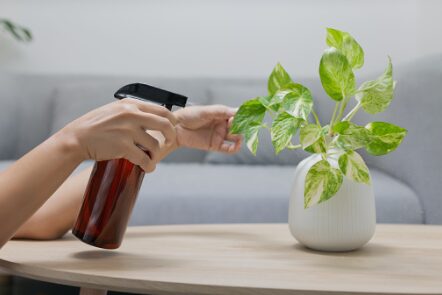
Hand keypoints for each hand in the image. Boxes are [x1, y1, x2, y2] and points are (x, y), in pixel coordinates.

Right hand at [58, 98, 176, 171]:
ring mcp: (127, 130)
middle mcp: (131, 114)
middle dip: (171, 136)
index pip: (162, 110)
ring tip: (151, 159)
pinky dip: (149, 165)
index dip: (171, 121)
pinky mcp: (123, 146)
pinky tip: (147, 167)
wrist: (76, 138)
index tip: (172, 129)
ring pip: (155, 145)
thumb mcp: (115, 110)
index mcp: (131, 104)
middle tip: (169, 143)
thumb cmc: (95, 126)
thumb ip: (133, 111)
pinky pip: (144, 158)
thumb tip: (153, 117)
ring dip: (156, 155)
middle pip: (165, 124)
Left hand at [174, 105, 241, 152]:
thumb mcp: (205, 111)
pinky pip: (228, 149)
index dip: (241, 116)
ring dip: (240, 137)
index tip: (242, 117)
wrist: (176, 128)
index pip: (236, 115)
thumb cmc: (188, 116)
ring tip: (237, 135)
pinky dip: (235, 148)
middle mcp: (222, 125)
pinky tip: (236, 145)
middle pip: (238, 127)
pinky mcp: (215, 145)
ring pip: (236, 137)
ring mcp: (219, 135)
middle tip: (238, 126)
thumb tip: (237, 111)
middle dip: (241, 127)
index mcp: (221, 114)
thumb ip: (221, 111)